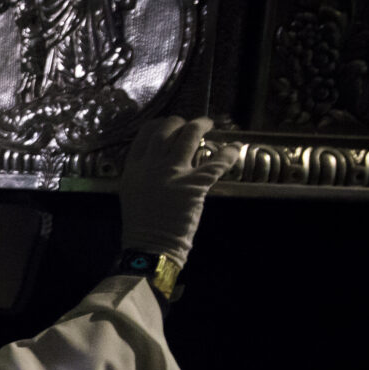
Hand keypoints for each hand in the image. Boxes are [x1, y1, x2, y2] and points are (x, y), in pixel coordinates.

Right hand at [120, 116, 236, 266]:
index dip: (159, 125)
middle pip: (166, 130)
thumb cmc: (141, 226)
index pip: (145, 135)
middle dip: (179, 122)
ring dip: (201, 126)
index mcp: (133, 169)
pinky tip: (235, 147)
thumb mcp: (133, 193)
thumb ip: (143, 175)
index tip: (168, 124)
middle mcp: (151, 165)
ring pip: (189, 136)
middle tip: (189, 124)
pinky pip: (216, 161)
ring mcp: (173, 173)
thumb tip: (160, 163)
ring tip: (208, 123)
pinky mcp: (194, 184)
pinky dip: (229, 153)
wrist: (149, 246)